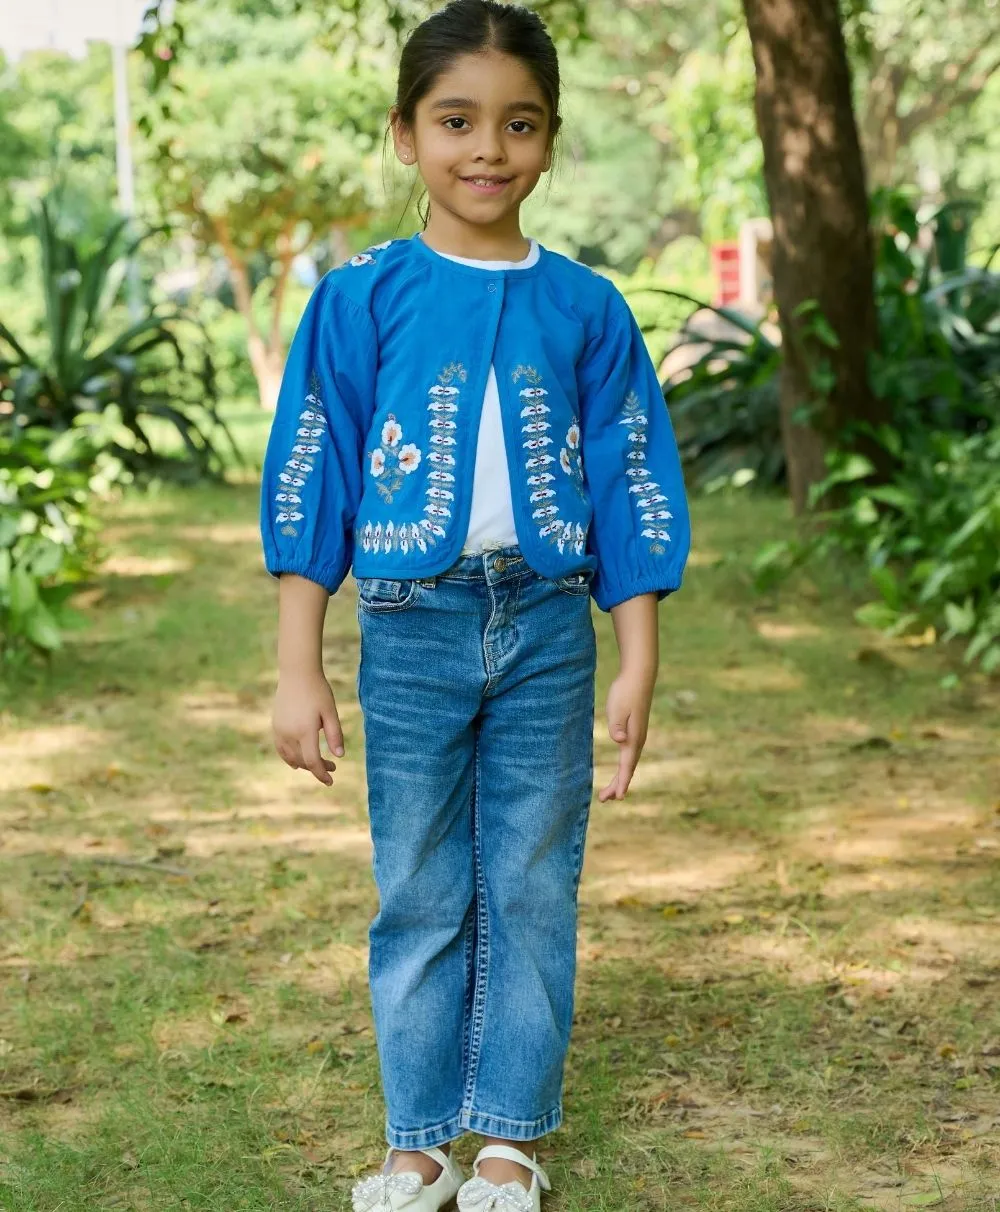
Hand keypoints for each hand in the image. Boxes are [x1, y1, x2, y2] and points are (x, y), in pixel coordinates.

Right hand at [272, 669, 344, 785]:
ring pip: (290, 757)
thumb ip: (335, 735)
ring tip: (317, 764)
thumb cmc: (318, 691)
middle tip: (332, 766)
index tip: (331, 781)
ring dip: (303, 764)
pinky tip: (297, 762)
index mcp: (305, 731)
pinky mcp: (275, 726)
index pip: (313, 761)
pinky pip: (281, 749)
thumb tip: (339, 756)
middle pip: (302, 761)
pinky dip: (289, 758)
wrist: (297, 673)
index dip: (321, 774)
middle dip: (316, 768)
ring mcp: (279, 730)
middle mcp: (289, 734)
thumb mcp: (330, 712)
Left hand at [598, 668, 652, 800]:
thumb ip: (617, 725)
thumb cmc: (626, 692)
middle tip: (604, 800)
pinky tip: (621, 769)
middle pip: (628, 769)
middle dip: (618, 786)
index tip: (616, 797)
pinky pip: (630, 755)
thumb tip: (620, 741)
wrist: (639, 676)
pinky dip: (624, 767)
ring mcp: (638, 736)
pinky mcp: (635, 730)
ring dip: (621, 778)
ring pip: (629, 763)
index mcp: (633, 738)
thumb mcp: (617, 708)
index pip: (626, 766)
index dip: (621, 783)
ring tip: (610, 792)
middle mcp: (638, 740)